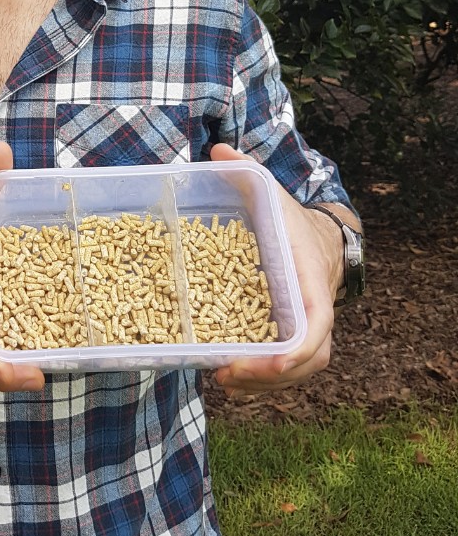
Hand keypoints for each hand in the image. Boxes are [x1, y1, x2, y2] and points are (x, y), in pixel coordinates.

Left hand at [208, 144, 343, 395]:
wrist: (318, 236)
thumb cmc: (289, 218)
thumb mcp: (270, 192)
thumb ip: (245, 171)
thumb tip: (217, 150)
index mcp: (311, 279)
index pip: (317, 324)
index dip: (297, 349)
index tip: (270, 363)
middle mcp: (316, 309)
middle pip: (310, 359)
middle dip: (273, 377)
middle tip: (228, 376)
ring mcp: (308, 327)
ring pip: (299, 371)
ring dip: (264, 385)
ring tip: (224, 382)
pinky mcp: (294, 335)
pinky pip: (287, 368)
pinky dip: (262, 380)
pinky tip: (230, 379)